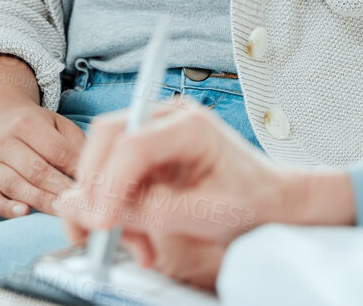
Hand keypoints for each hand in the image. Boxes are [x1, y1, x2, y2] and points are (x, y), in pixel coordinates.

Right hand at [0, 56, 85, 218]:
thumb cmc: (32, 124)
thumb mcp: (56, 122)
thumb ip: (75, 143)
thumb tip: (94, 171)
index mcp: (26, 123)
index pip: (56, 151)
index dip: (76, 169)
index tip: (93, 183)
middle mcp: (5, 143)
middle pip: (36, 170)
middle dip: (62, 189)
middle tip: (82, 203)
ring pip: (16, 186)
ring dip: (42, 201)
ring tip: (64, 211)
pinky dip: (7, 209)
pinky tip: (24, 213)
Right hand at [56, 101, 354, 290]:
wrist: (268, 199)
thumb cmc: (249, 200)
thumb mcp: (205, 214)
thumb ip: (152, 212)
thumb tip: (101, 211)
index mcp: (190, 125)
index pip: (132, 144)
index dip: (109, 184)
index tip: (102, 222)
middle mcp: (168, 118)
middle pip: (107, 139)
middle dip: (94, 188)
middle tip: (94, 230)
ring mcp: (156, 131)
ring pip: (105, 157)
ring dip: (106, 204)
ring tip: (132, 245)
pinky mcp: (149, 152)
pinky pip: (116, 174)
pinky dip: (118, 209)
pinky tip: (139, 239)